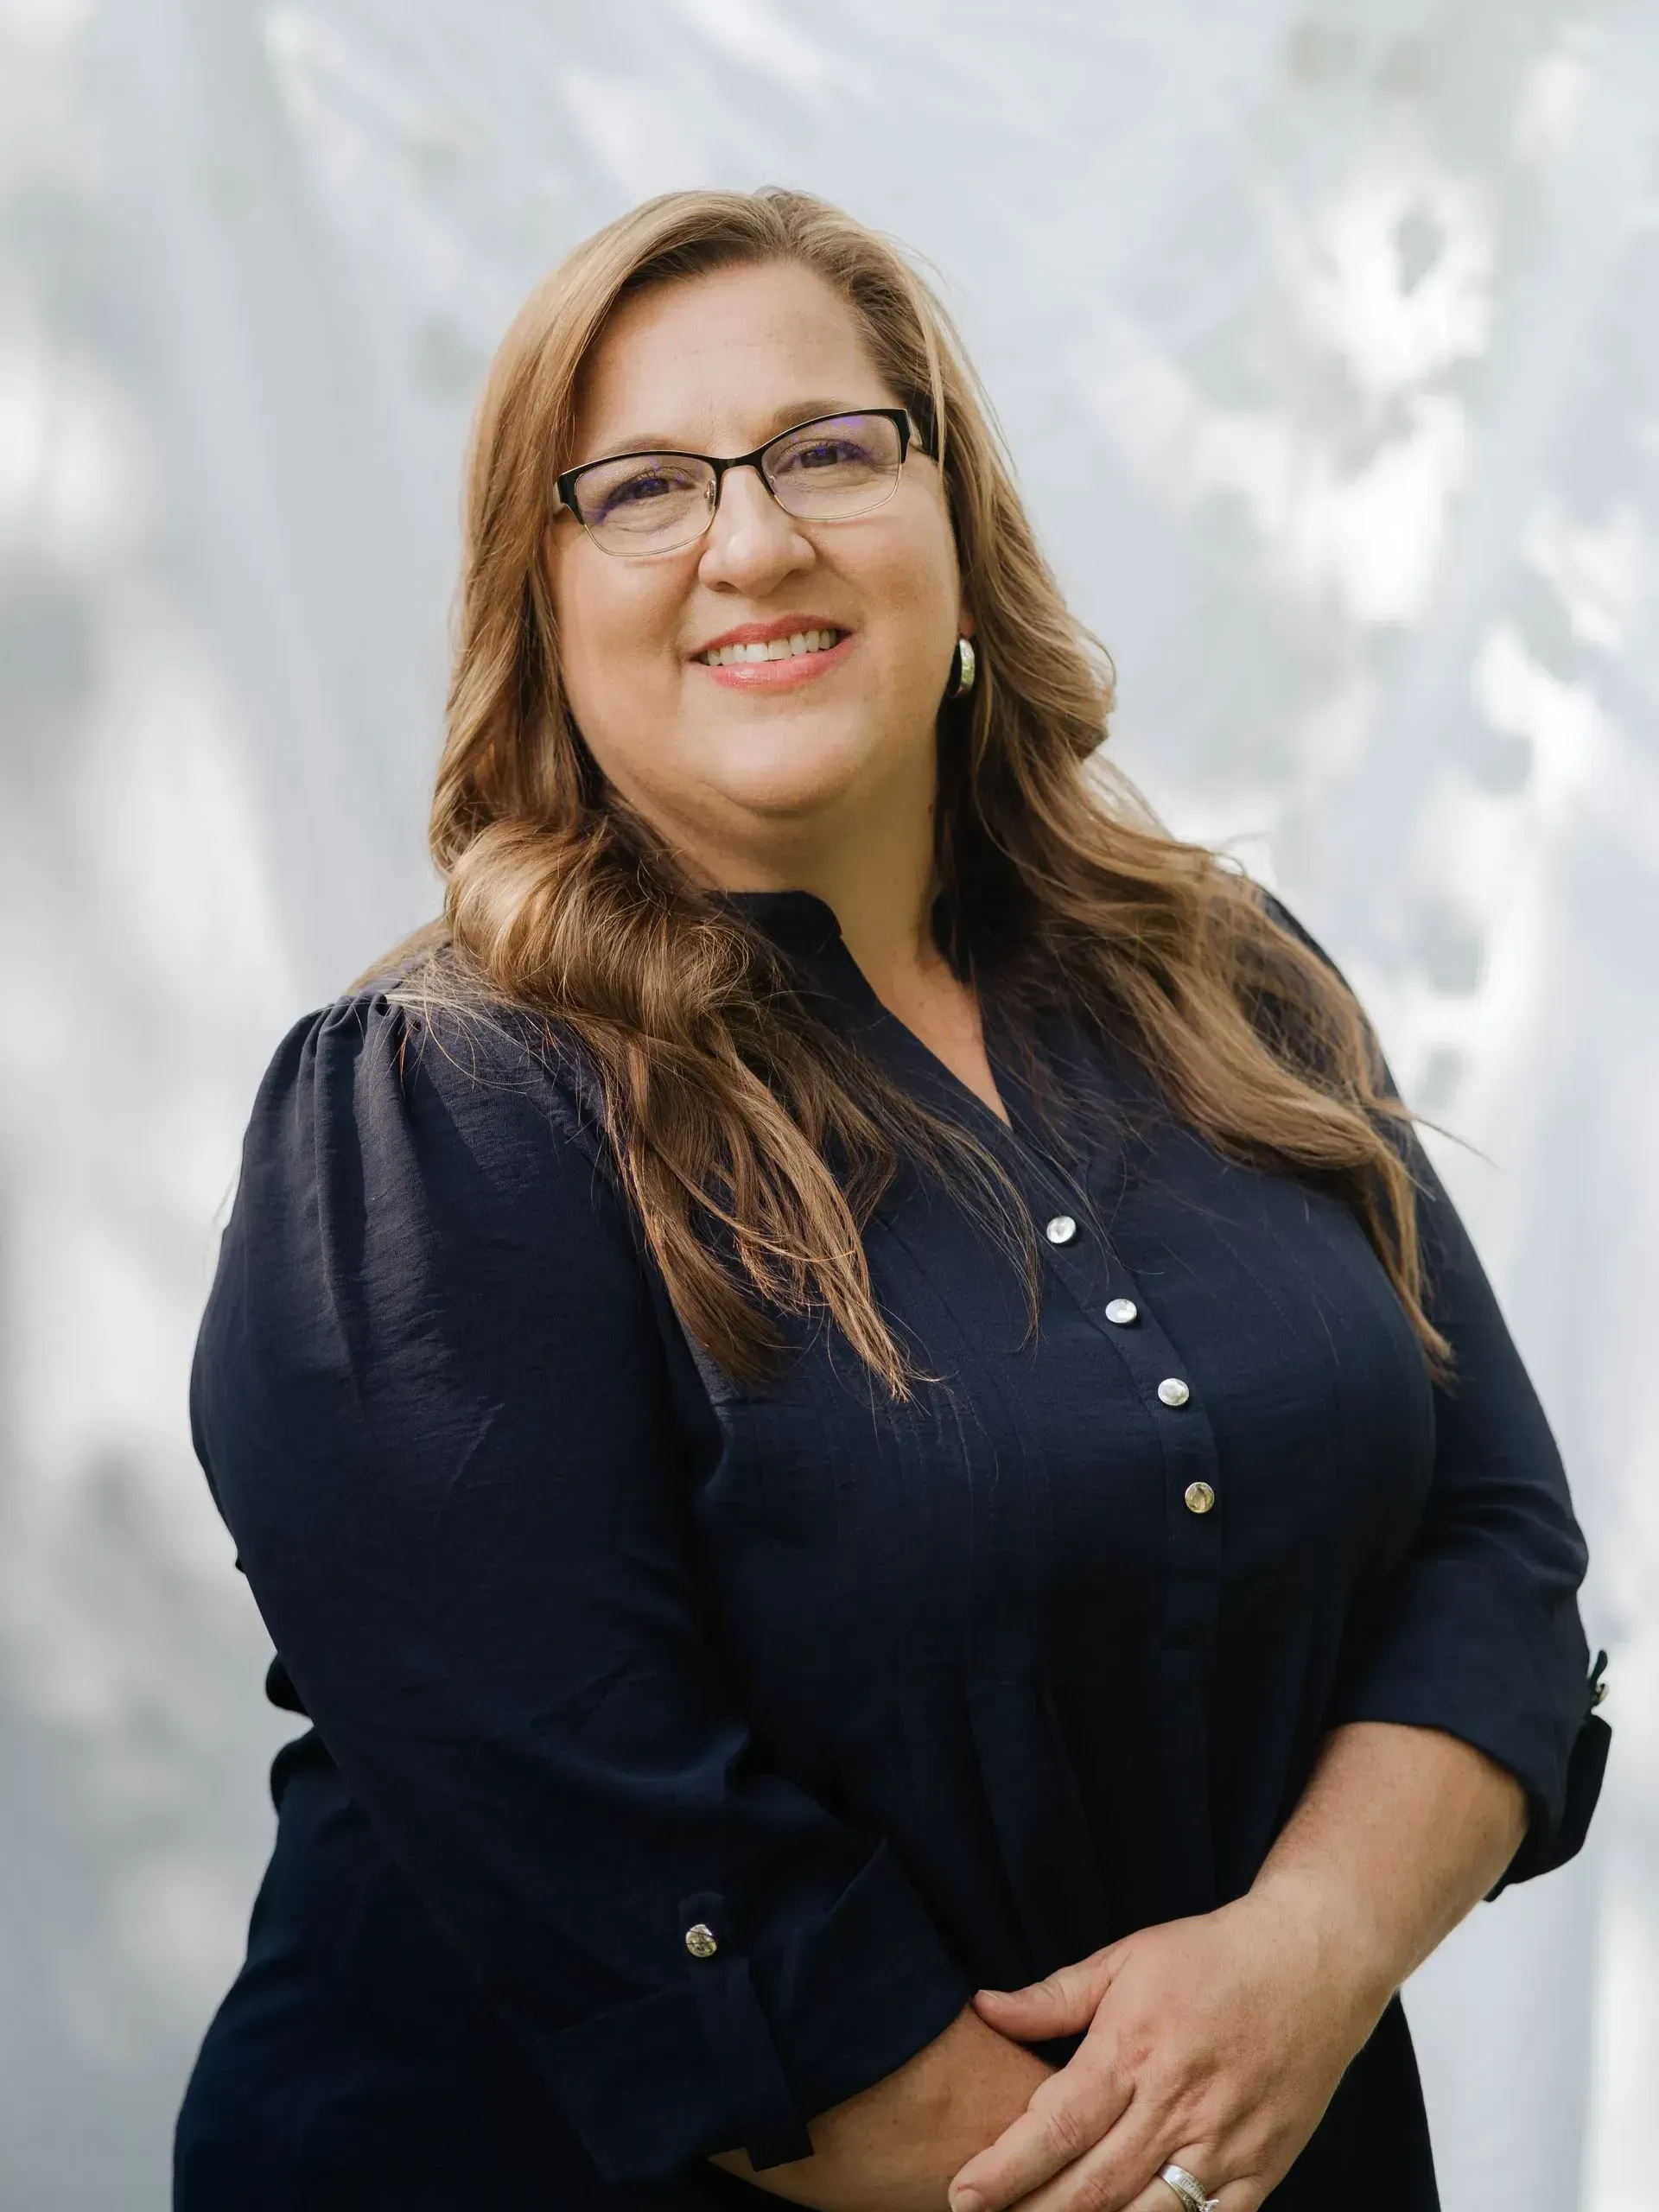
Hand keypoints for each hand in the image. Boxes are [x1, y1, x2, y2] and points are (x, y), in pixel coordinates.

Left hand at [945, 1887, 1390, 2211]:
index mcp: (1134, 2049)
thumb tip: (982, 2009)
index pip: (1056, 2126)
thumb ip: (1053, 1997)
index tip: (962, 2193)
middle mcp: (1176, 2106)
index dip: (1005, 2169)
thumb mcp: (1125, 1959)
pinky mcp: (1262, 2171)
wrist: (1313, 1962)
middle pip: (1092, 2188)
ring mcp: (1223, 2145)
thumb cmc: (1211, 1957)